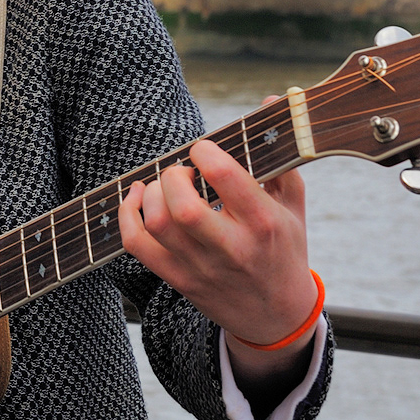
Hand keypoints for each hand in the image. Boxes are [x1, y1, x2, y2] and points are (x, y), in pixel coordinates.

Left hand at [117, 100, 318, 384]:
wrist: (276, 318)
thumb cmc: (284, 249)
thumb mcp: (293, 204)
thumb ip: (280, 154)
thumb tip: (273, 101)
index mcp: (263, 224)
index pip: (226, 179)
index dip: (205, 152)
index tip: (202, 149)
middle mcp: (231, 248)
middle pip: (184, 207)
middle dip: (174, 176)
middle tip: (183, 171)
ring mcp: (201, 267)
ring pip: (157, 224)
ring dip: (151, 193)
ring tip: (164, 184)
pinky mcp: (178, 279)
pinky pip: (137, 246)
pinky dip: (127, 216)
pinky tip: (137, 198)